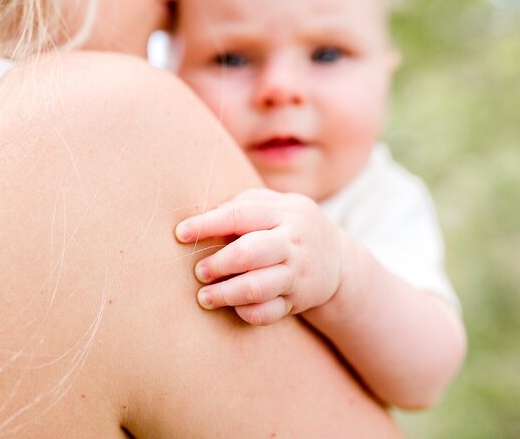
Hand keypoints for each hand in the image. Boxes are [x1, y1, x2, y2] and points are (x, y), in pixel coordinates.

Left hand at [175, 188, 344, 325]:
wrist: (338, 260)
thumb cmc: (290, 227)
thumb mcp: (277, 206)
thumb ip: (244, 205)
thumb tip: (204, 215)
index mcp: (285, 213)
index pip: (241, 215)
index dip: (208, 224)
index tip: (181, 233)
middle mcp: (293, 242)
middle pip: (250, 253)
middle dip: (218, 264)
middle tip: (198, 271)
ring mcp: (297, 273)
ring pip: (257, 288)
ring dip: (225, 293)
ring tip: (204, 297)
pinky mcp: (298, 300)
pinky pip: (269, 313)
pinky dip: (247, 313)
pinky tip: (233, 308)